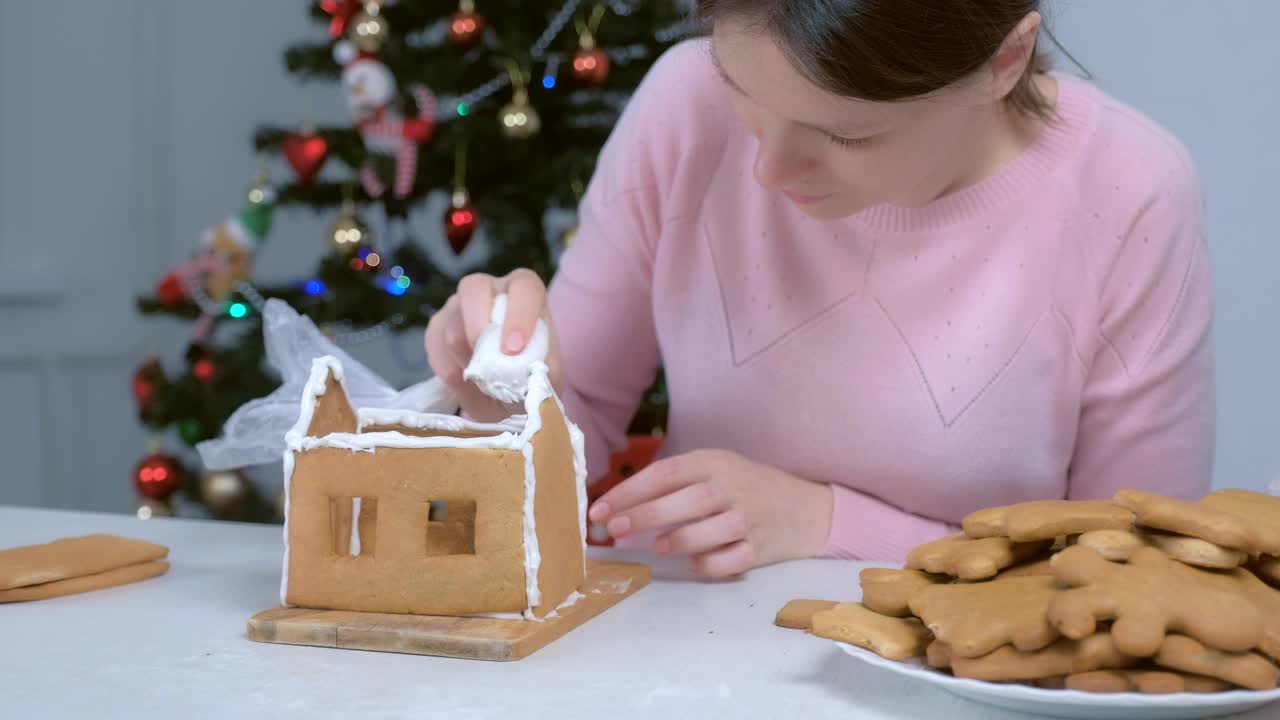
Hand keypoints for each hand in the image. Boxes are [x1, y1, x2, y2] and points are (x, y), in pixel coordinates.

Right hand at [424, 269, 562, 421]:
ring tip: (487, 382)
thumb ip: (542, 365)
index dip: (519, 316)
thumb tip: (525, 365)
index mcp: (525, 291)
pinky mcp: (437, 326)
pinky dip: (452, 372)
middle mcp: (490, 288)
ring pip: (453, 327)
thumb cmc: (530, 375)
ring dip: (468, 362)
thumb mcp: (547, 374)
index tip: (515, 350)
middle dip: (480, 329)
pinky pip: (436, 349)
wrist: (504, 396)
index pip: (524, 287)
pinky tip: (468, 382)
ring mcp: (458, 305)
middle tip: (490, 365)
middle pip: (473, 290)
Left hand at [588, 449, 832, 577]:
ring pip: (712, 530)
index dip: (629, 491)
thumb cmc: (743, 487)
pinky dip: (709, 564)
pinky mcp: (762, 549)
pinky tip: (694, 561)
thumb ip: (672, 484)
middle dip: (644, 516)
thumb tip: (617, 508)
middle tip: (613, 530)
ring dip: (680, 539)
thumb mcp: (712, 470)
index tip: (599, 510)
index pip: (666, 473)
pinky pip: (731, 560)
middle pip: (687, 500)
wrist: (803, 508)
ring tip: (659, 546)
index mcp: (714, 462)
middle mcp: (733, 487)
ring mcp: (750, 518)